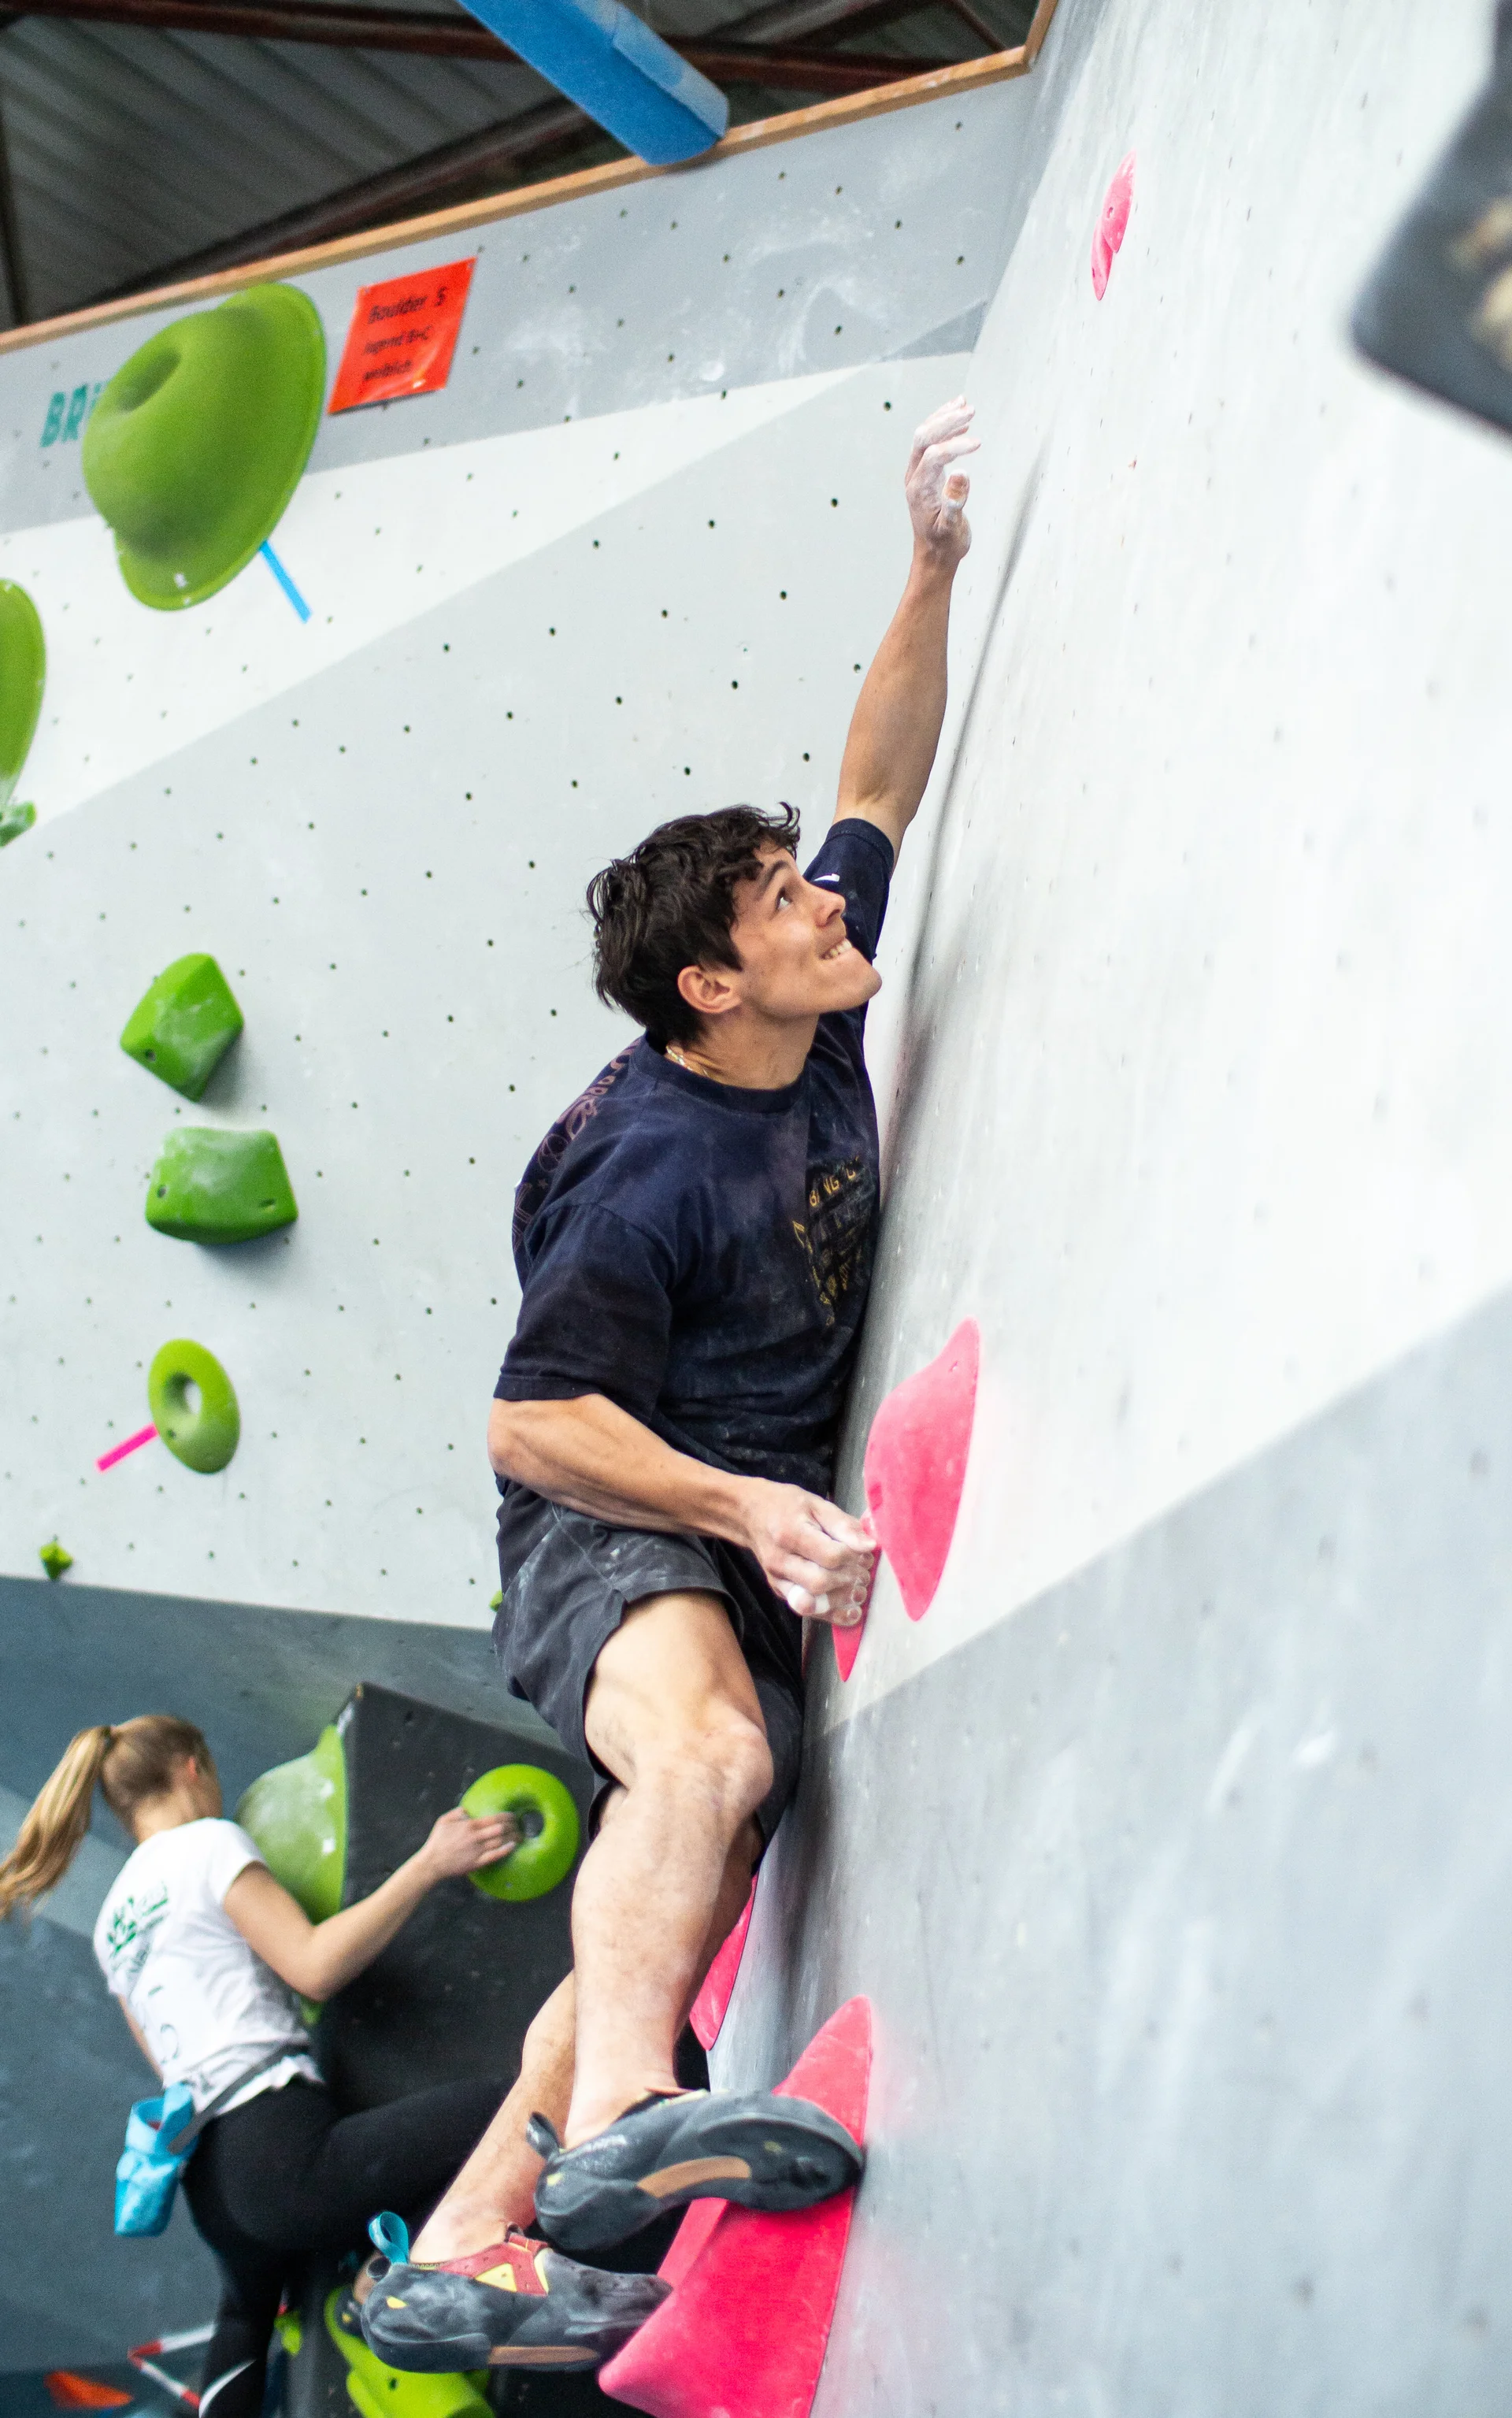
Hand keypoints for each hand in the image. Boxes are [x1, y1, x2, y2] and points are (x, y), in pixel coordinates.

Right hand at [419, 1805, 518, 1882]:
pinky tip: (513, 1847)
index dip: (507, 1817)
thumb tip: (468, 1810)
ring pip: (500, 1841)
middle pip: (501, 1829)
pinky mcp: (477, 1862)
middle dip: (513, 1826)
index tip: (513, 1816)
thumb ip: (457, 1813)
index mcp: (469, 1825)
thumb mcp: (444, 1821)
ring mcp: (477, 1850)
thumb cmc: (437, 1841)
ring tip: (520, 1836)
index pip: (494, 1818)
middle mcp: (476, 1837)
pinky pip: (495, 1856)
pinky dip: (505, 1850)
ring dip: (512, 1838)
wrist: (432, 1862)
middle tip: (520, 1826)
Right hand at [738, 1480, 875, 1624]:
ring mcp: (778, 1580)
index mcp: (790, 1533)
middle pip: (819, 1583)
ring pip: (812, 1603)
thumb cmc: (787, 1506)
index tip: (864, 1551)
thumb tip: (869, 1546)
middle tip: (864, 1571)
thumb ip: (844, 1525)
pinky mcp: (781, 1592)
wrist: (750, 1515)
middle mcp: (780, 1561)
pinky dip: (833, 1615)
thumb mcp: (817, 1504)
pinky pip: (808, 1611)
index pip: (828, 1556)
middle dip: (848, 1580)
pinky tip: (852, 1611)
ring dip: (842, 1600)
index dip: (853, 1557)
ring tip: (860, 1589)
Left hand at [905, 396, 977, 566]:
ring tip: (966, 405)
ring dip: (945, 418)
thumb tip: (962, 473)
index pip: (934, 455)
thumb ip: (955, 502)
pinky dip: (945, 426)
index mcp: (918, 490)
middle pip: (924, 437)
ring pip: (926, 435)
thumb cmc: (944, 545)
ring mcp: (919, 472)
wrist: (935, 555)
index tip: (978, 443)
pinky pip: (932, 441)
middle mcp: (914, 477)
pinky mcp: (927, 471)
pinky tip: (961, 420)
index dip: (955, 446)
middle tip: (971, 411)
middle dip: (947, 421)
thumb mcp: (952, 529)